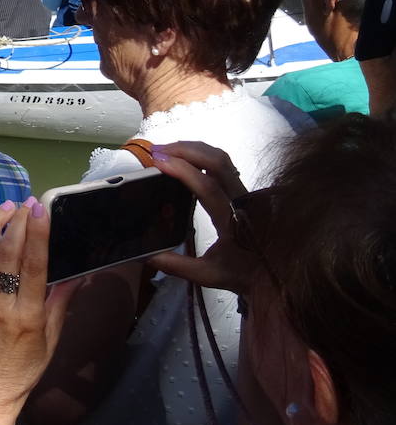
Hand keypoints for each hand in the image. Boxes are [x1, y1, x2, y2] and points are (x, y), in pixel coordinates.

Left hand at [0, 199, 77, 424]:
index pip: (32, 266)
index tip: (41, 210)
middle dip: (17, 223)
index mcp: (26, 314)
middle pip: (6, 254)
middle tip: (27, 203)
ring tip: (6, 206)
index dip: (36, 235)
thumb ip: (61, 302)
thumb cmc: (24, 367)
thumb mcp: (51, 339)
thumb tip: (79, 274)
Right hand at [145, 141, 252, 293]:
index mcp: (232, 221)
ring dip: (194, 148)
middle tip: (157, 151)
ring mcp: (246, 192)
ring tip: (168, 151)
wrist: (278, 276)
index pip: (207, 186)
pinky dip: (202, 154)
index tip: (158, 161)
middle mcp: (242, 200)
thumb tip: (146, 255)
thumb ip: (177, 265)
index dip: (182, 169)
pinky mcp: (245, 190)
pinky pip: (225, 164)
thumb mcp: (209, 276)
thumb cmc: (243, 274)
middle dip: (185, 150)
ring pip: (223, 158)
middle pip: (217, 161)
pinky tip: (186, 159)